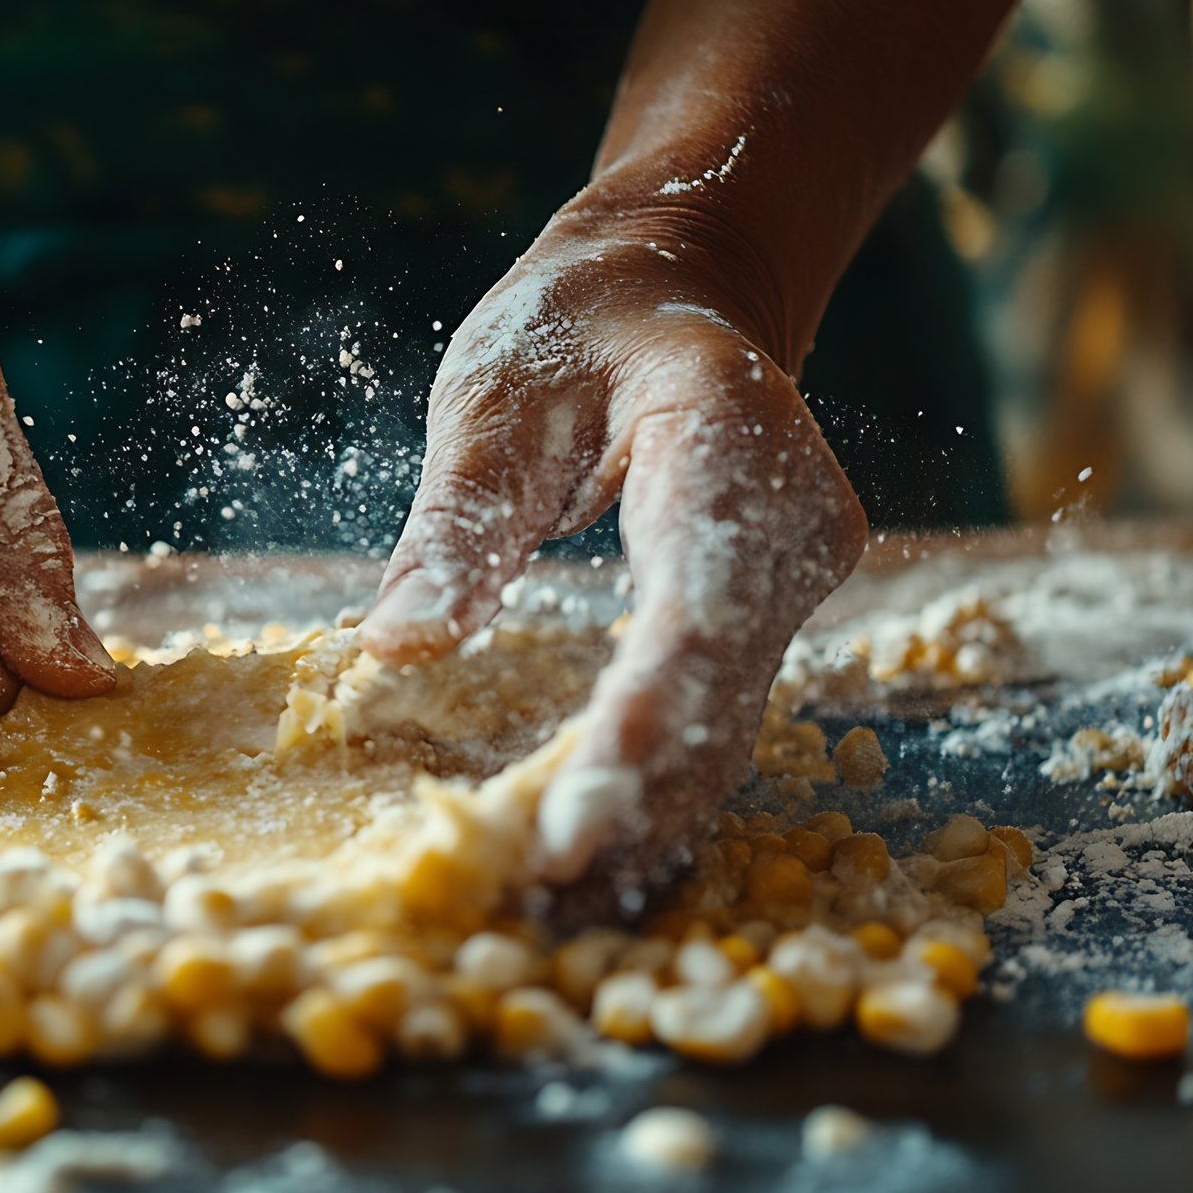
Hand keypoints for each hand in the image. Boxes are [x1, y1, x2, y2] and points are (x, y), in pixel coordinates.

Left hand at [360, 200, 867, 878]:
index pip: (697, 605)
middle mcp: (796, 521)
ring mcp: (797, 574)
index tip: (574, 818)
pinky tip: (590, 852)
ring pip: (729, 725)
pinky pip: (717, 717)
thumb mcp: (494, 397)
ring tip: (548, 902)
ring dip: (647, 815)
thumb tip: (395, 646)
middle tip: (536, 891)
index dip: (642, 722)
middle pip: (723, 690)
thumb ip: (458, 522)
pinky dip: (654, 784)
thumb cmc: (577, 328)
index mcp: (731, 437)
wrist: (677, 290)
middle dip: (635, 799)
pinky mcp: (770, 614)